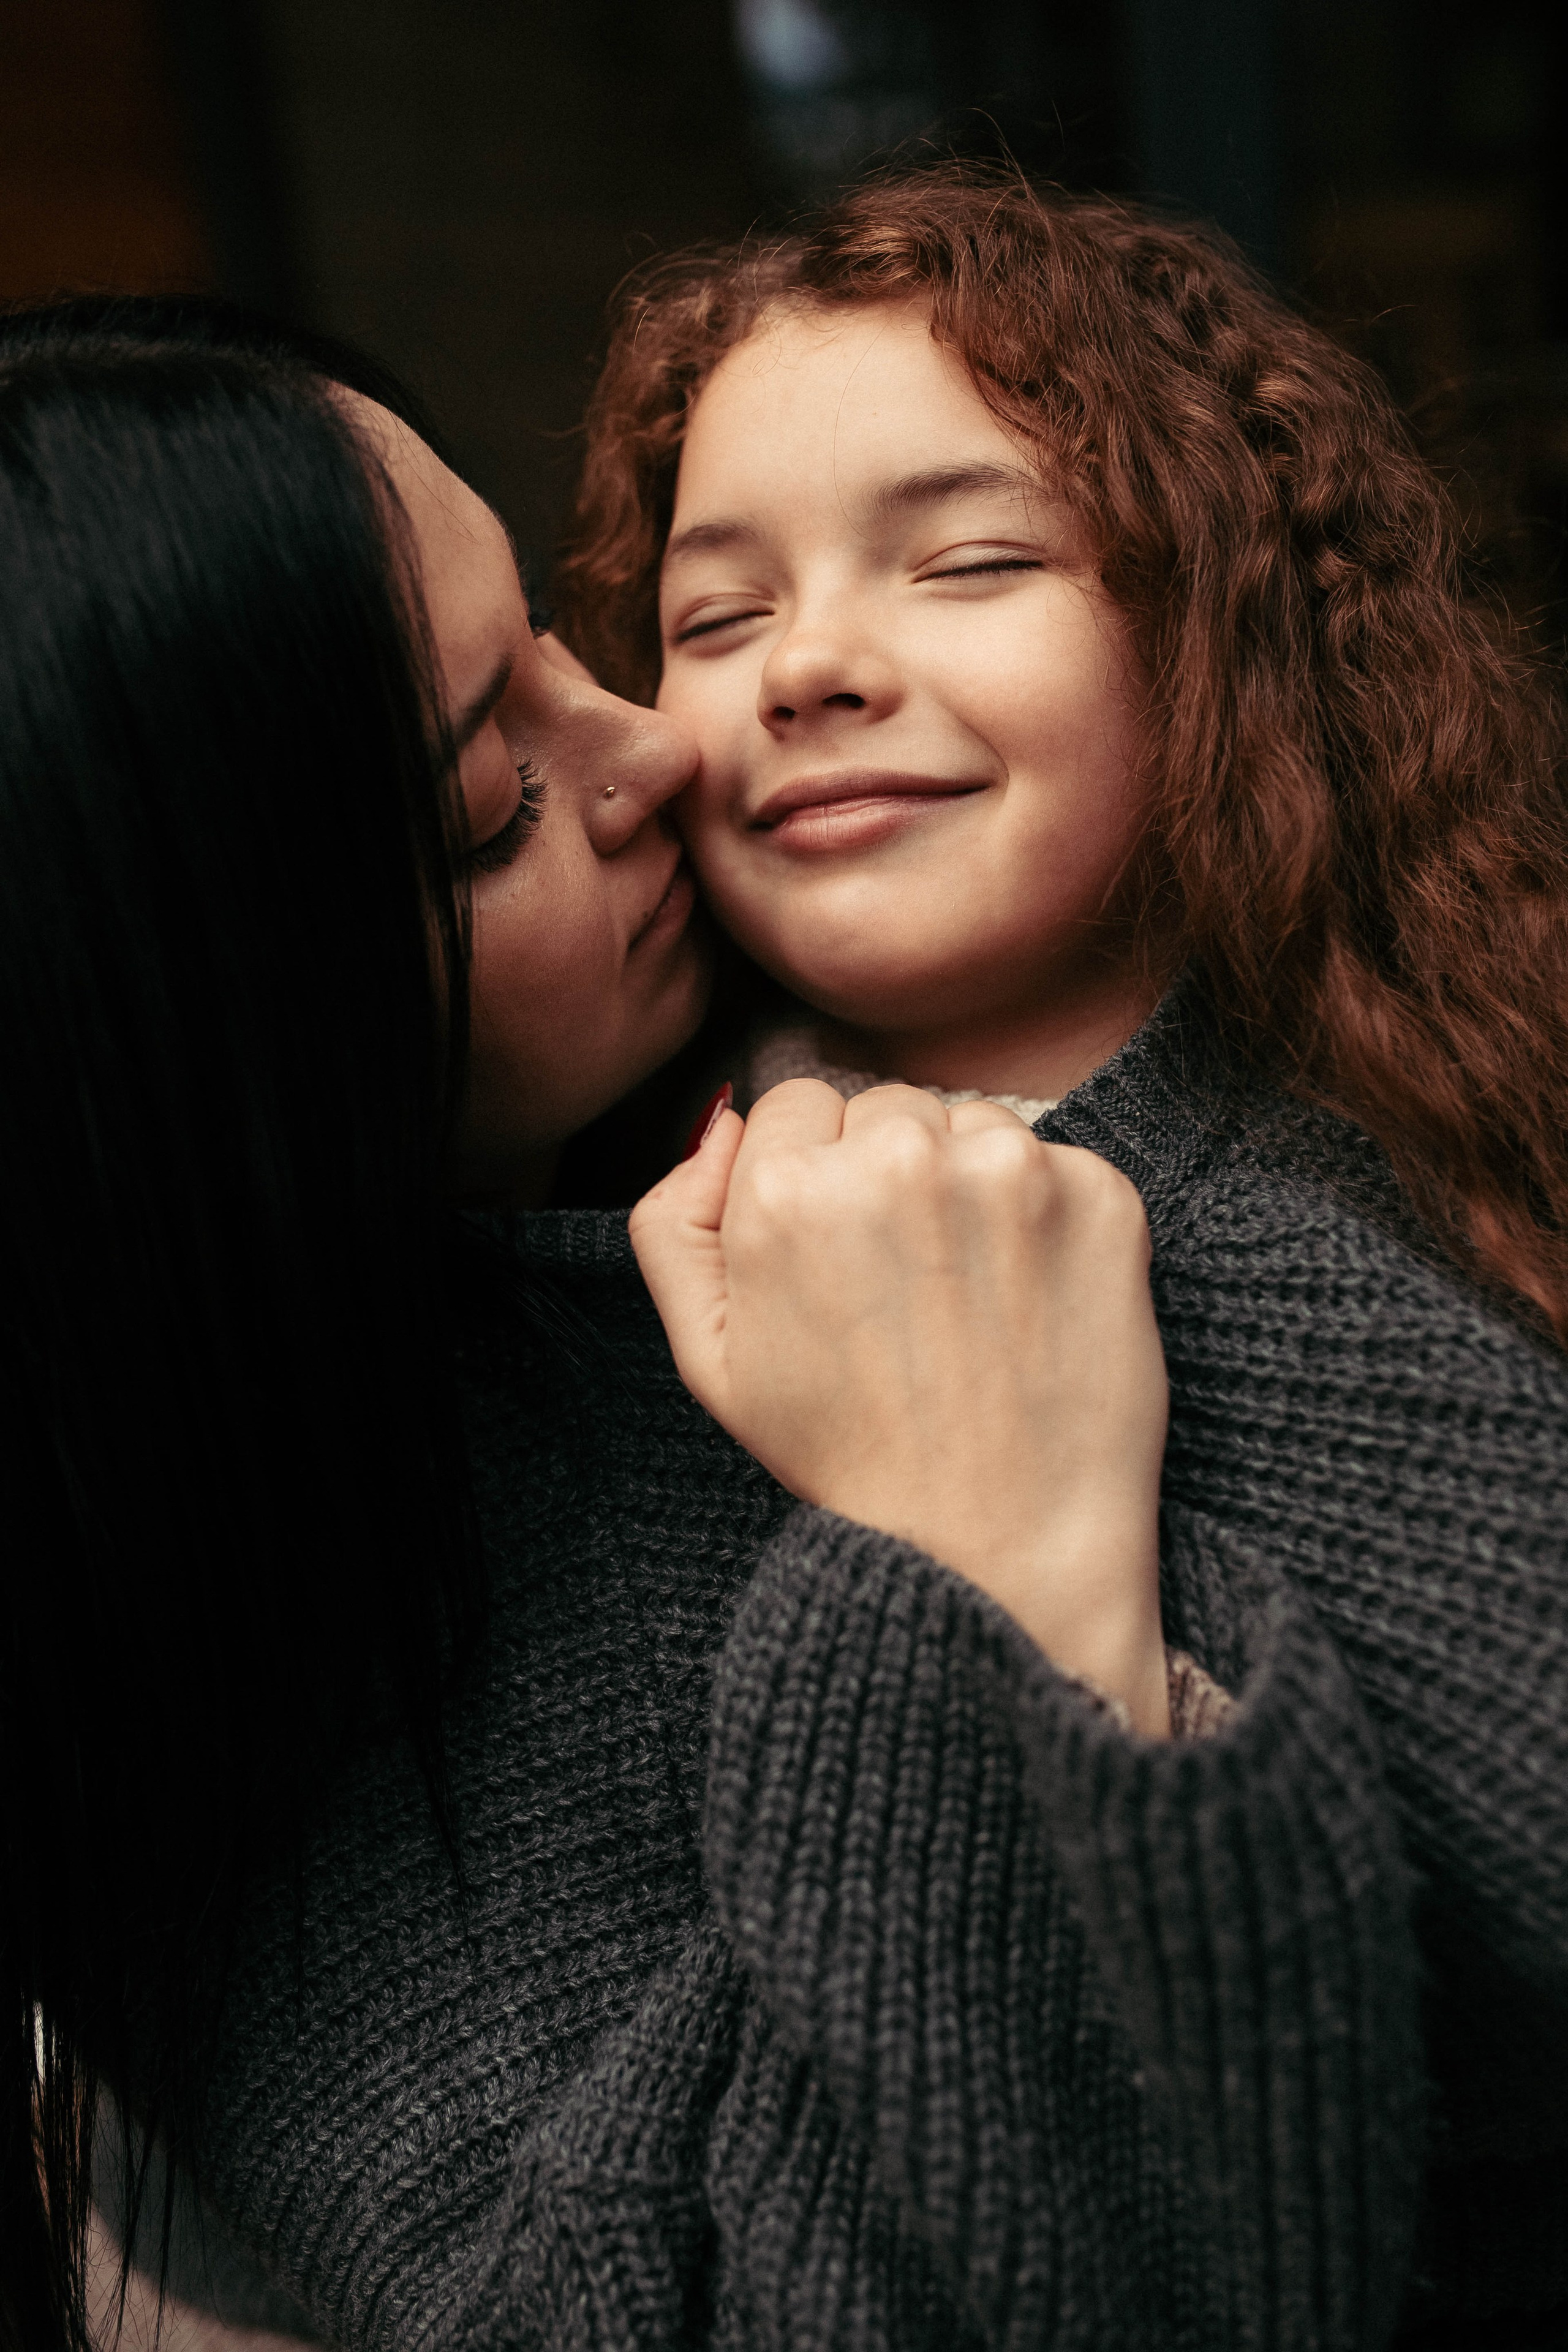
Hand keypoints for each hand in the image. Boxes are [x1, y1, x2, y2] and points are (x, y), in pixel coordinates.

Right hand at [631, 1079, 1171, 1734]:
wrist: (1004, 1546)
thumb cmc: (850, 1458)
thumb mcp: (712, 1360)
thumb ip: (674, 1224)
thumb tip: (725, 1121)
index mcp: (785, 1187)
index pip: (798, 1105)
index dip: (815, 1180)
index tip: (842, 1258)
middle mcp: (897, 1156)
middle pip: (886, 1107)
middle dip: (890, 1174)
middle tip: (908, 1288)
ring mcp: (1011, 1169)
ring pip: (973, 1126)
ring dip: (971, 1187)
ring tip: (971, 1300)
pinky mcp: (1103, 1194)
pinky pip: (1062, 1164)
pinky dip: (1050, 1218)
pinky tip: (1033, 1302)